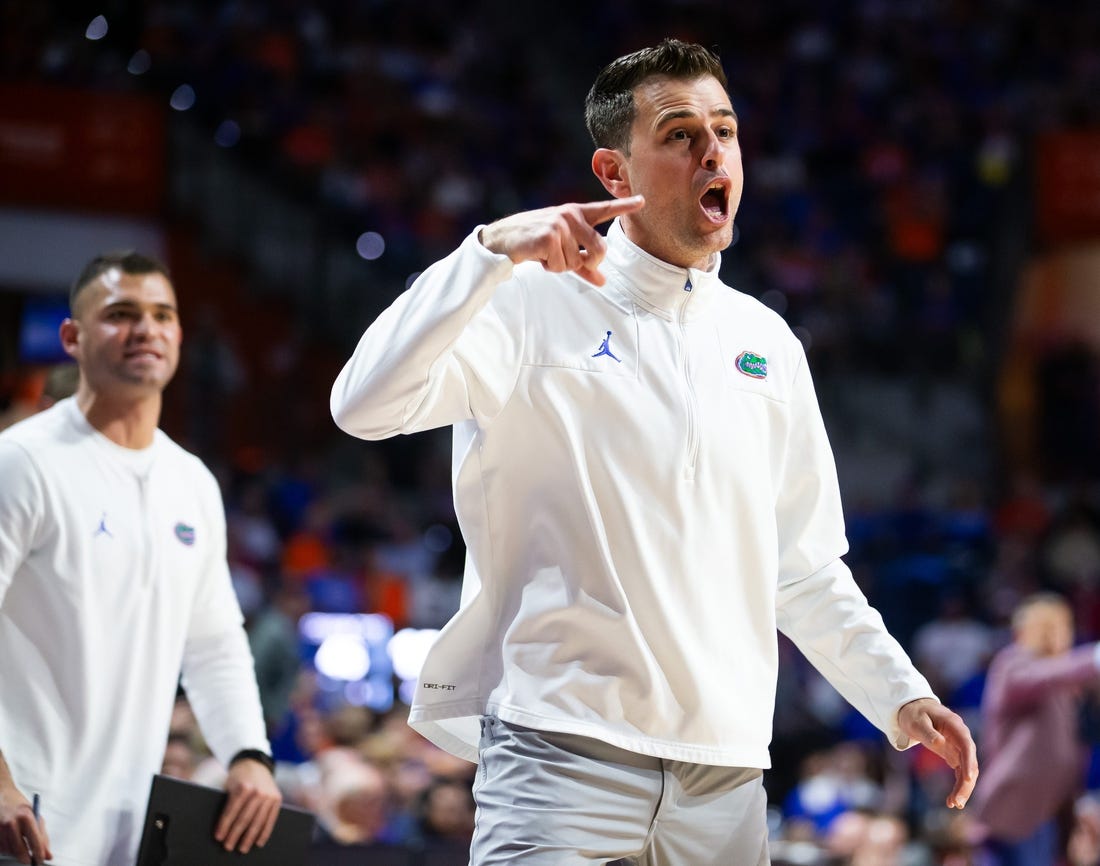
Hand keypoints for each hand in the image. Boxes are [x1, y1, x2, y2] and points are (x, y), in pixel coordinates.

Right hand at [0, 784, 49, 864]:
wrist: (3, 795)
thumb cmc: (21, 807)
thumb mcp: (36, 816)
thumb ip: (43, 836)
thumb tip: (48, 855)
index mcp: (26, 817)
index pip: (34, 841)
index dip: (39, 854)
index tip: (41, 861)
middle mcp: (11, 823)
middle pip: (19, 850)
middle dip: (26, 859)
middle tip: (31, 862)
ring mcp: (0, 828)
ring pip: (9, 851)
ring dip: (16, 854)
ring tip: (21, 847)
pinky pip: (1, 848)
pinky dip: (7, 849)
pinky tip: (11, 842)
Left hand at [214, 757, 281, 852]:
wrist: (256, 763)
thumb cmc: (238, 777)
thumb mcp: (230, 785)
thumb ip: (228, 802)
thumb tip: (222, 827)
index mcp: (244, 786)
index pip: (232, 811)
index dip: (224, 826)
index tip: (219, 837)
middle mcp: (258, 791)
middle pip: (244, 819)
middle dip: (235, 835)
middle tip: (228, 846)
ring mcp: (269, 795)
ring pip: (258, 822)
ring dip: (249, 837)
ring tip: (243, 848)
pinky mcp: (277, 799)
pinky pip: (271, 820)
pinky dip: (264, 832)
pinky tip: (258, 842)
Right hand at [479, 195, 644, 285]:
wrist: (503, 240)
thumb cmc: (534, 244)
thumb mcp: (562, 252)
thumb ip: (584, 265)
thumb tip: (603, 281)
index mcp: (577, 214)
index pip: (605, 210)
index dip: (625, 206)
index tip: (642, 201)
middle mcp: (571, 215)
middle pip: (601, 250)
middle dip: (588, 264)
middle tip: (571, 262)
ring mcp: (561, 223)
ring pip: (577, 261)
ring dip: (561, 265)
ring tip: (546, 254)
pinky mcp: (549, 235)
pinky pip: (561, 264)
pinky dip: (550, 267)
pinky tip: (538, 256)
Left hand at [897, 697, 977, 808]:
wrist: (915, 709)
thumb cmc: (915, 713)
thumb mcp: (917, 721)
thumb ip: (927, 732)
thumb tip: (940, 744)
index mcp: (955, 726)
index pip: (966, 745)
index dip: (968, 762)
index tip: (968, 779)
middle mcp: (962, 738)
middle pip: (970, 762)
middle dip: (966, 783)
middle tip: (957, 801)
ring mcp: (960, 747)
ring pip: (968, 771)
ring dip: (964, 788)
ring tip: (954, 804)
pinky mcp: (955, 755)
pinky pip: (960, 772)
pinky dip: (958, 786)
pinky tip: (951, 800)